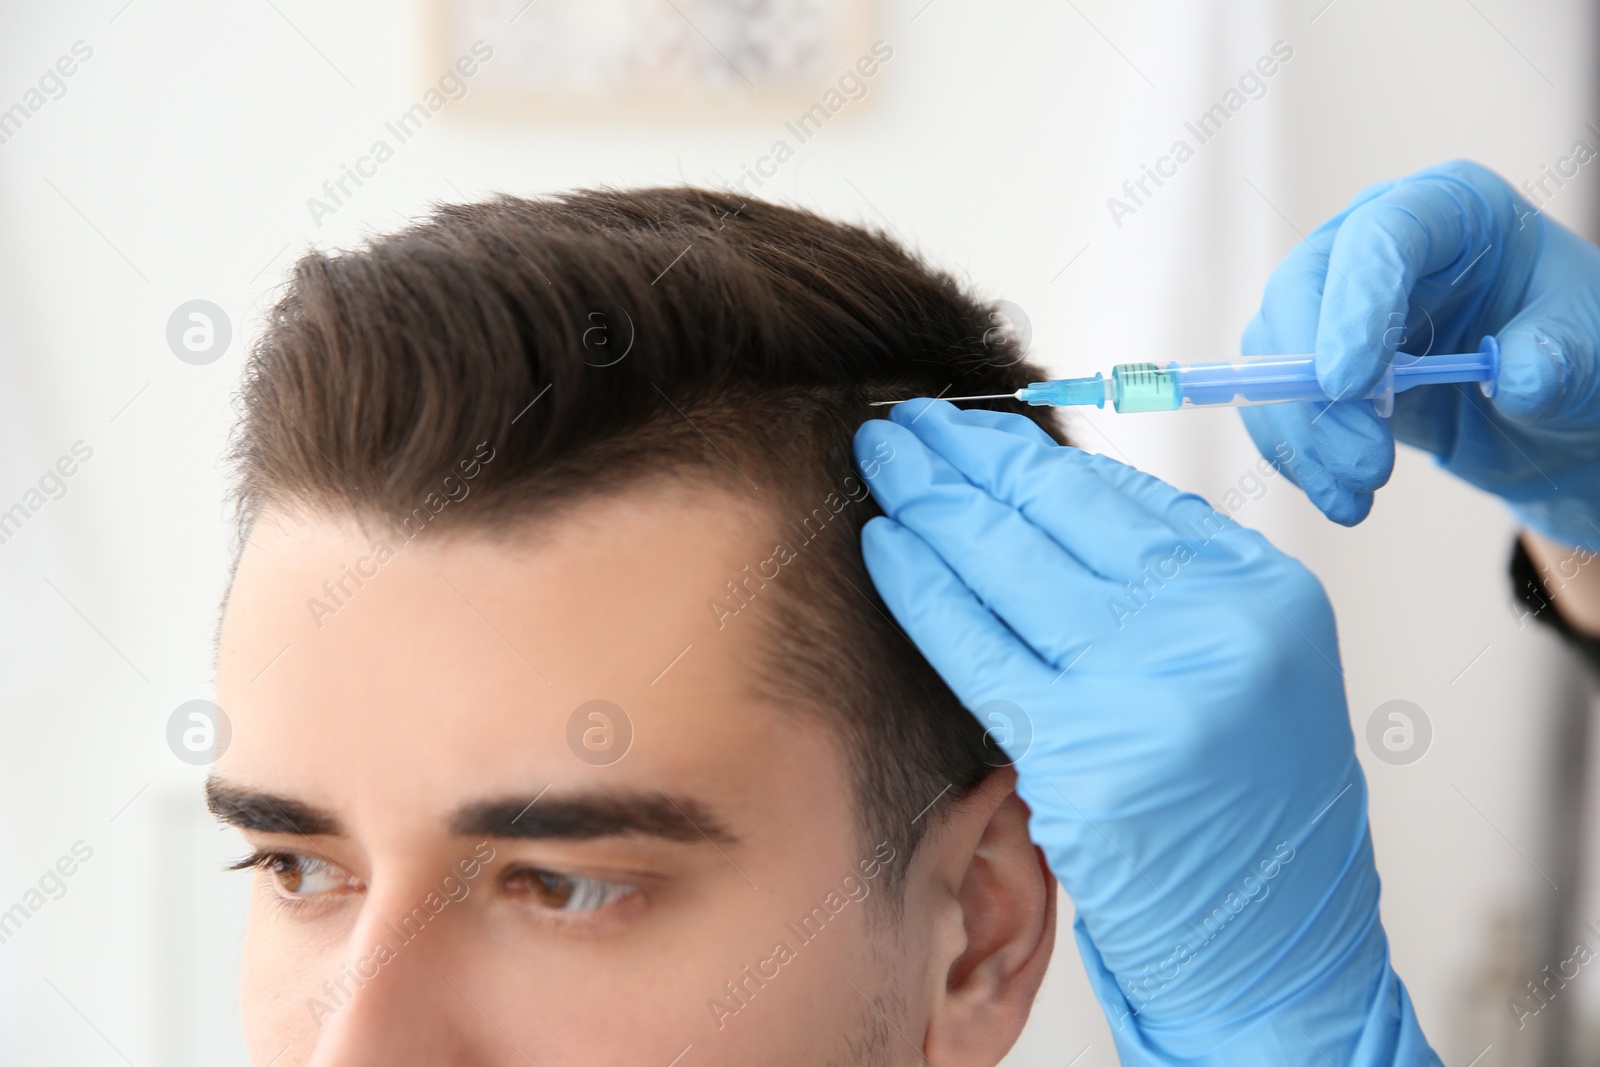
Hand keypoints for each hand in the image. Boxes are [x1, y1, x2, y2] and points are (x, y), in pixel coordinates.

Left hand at [854, 400, 1437, 1064]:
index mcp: (1264, 591)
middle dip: (966, 461)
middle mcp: (1218, 627)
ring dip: (931, 506)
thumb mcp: (1242, 671)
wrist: (1282, 953)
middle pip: (1059, 517)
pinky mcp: (1089, 761)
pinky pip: (981, 652)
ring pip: (1012, 571)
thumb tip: (1044, 505)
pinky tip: (885, 547)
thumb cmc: (1253, 817)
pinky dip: (924, 592)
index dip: (1028, 455)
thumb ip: (1165, 587)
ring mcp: (1155, 692)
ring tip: (880, 462)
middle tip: (902, 424)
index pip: (1119, 495)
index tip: (970, 428)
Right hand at [1242, 159, 1599, 548]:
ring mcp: (1336, 307)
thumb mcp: (1591, 345)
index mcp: (1450, 210)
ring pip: (1274, 358)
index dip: (1354, 304)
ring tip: (1356, 495)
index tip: (1348, 383)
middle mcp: (1377, 247)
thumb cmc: (1577, 348)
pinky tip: (1342, 498)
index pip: (1379, 235)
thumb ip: (1556, 356)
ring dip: (1304, 435)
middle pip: (1299, 292)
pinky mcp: (1315, 367)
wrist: (1556, 408)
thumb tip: (1516, 381)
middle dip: (1315, 386)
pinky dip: (1299, 458)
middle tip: (1362, 461)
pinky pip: (1277, 406)